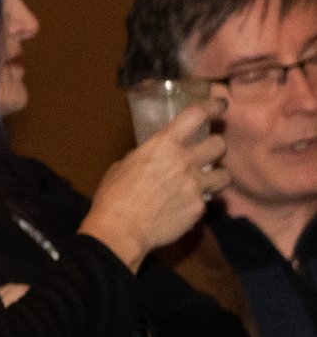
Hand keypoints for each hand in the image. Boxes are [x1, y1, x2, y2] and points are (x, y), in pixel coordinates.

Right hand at [81, 100, 228, 266]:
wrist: (121, 230)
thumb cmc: (114, 197)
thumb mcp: (123, 167)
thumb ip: (144, 158)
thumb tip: (150, 160)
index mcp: (162, 146)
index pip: (196, 115)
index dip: (212, 107)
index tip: (219, 106)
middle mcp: (184, 162)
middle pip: (219, 144)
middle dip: (214, 148)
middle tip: (206, 154)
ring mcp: (195, 186)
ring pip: (223, 175)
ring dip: (214, 176)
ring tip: (204, 182)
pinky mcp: (198, 208)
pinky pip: (206, 201)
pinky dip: (196, 202)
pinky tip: (181, 207)